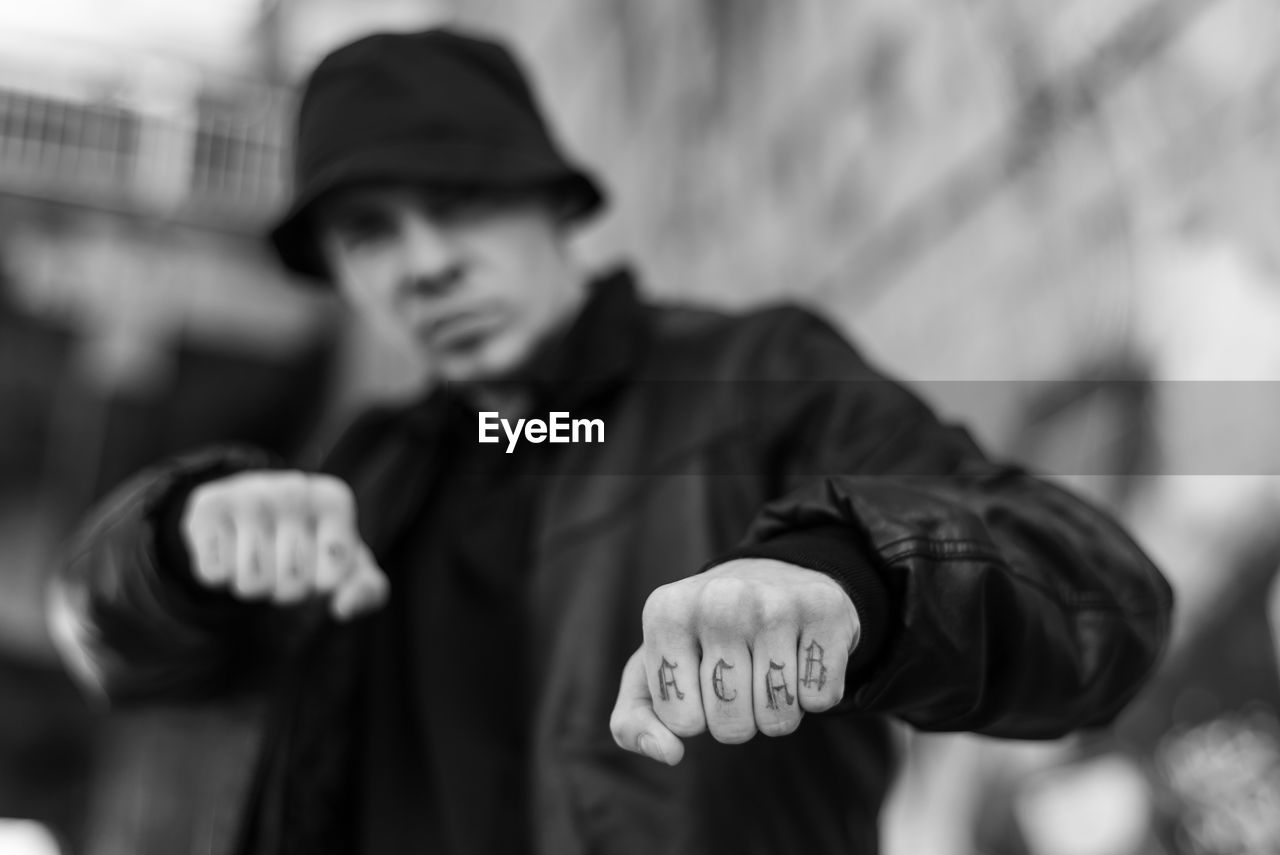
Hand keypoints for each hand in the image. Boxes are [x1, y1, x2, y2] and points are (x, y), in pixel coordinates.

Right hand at [179, 470, 388, 620]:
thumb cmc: (311, 543)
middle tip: (283, 562)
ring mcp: (248, 495)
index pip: (332, 579)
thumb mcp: (348, 565)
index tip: (319, 563)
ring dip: (254, 584)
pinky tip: (230, 547)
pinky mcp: (207, 509)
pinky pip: (214, 576)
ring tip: (258, 556)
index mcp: (334, 501)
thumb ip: (368, 591)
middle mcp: (293, 490)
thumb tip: (344, 609)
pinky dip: (221, 575)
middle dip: (287, 588)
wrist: (253, 507)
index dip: (322, 584)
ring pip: (251, 584)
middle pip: (291, 585)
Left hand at [610, 558, 858, 764]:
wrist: (773, 578)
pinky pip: (821, 699)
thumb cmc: (704, 637)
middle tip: (740, 677)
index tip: (699, 678)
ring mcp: (776, 601)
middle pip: (731, 725)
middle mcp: (720, 598)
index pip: (681, 721)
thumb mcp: (654, 670)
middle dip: (737, 720)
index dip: (694, 716)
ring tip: (769, 667)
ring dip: (777, 711)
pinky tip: (801, 655)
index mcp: (667, 611)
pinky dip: (813, 694)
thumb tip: (667, 753)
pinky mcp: (826, 610)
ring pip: (779, 718)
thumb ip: (634, 721)